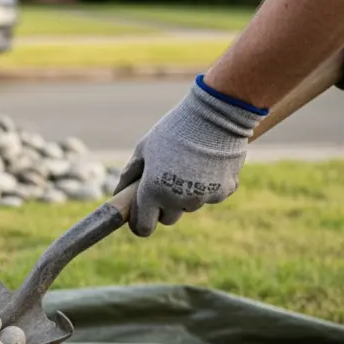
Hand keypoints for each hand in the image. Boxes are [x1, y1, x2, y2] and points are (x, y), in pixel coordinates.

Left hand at [113, 76, 265, 236]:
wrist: (216, 115)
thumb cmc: (174, 129)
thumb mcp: (144, 148)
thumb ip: (130, 174)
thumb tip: (119, 194)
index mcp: (153, 190)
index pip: (143, 227)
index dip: (140, 223)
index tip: (140, 216)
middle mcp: (177, 199)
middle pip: (168, 219)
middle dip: (164, 206)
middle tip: (166, 181)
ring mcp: (203, 197)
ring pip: (190, 206)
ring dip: (187, 194)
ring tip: (189, 165)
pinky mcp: (224, 191)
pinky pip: (212, 196)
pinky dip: (209, 185)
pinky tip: (208, 164)